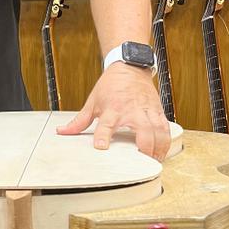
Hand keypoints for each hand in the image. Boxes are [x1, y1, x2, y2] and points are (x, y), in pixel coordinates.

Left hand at [56, 63, 170, 159]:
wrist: (129, 67)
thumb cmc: (111, 85)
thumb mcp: (93, 102)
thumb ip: (79, 121)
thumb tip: (62, 132)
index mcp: (113, 109)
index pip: (107, 124)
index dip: (103, 136)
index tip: (101, 147)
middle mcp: (132, 110)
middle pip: (143, 131)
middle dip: (144, 147)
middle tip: (142, 161)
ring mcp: (147, 110)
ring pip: (159, 131)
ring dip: (158, 147)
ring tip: (155, 160)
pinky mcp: (158, 110)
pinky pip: (165, 127)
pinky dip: (166, 140)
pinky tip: (163, 151)